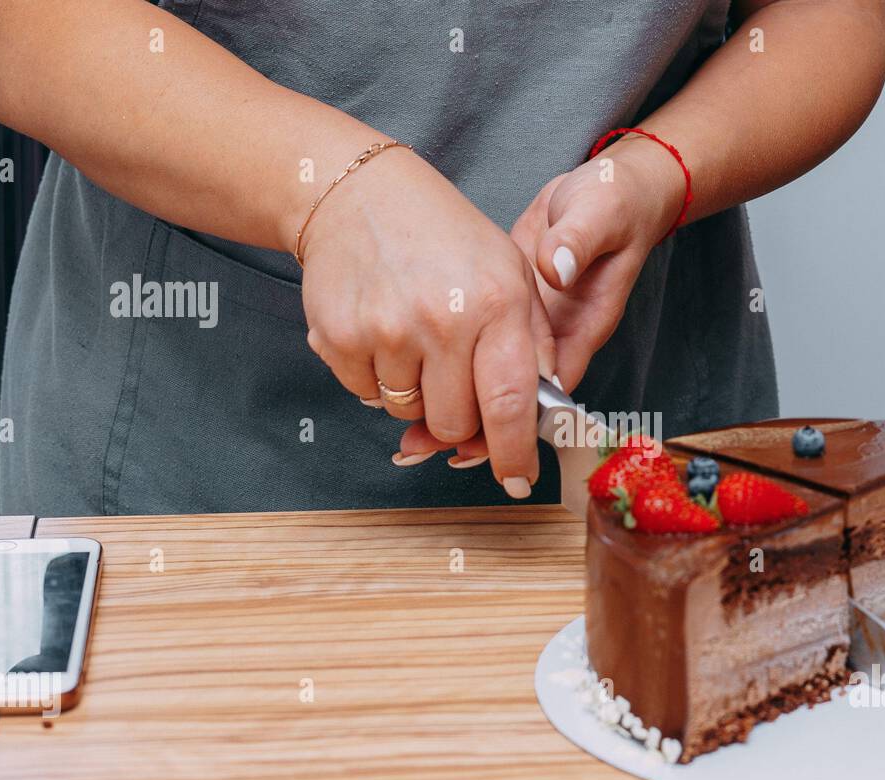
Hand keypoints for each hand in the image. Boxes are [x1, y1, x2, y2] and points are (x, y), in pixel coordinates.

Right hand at [298, 145, 555, 496]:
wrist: (357, 195)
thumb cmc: (444, 237)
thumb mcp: (511, 272)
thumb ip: (533, 342)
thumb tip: (544, 409)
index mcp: (497, 304)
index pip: (511, 403)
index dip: (514, 453)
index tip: (518, 480)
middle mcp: (444, 321)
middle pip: (456, 424)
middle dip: (459, 418)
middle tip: (452, 377)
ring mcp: (388, 331)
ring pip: (409, 415)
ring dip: (415, 394)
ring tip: (415, 338)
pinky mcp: (341, 338)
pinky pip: (367, 396)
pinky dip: (376, 377)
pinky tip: (381, 330)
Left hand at [394, 137, 685, 466]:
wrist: (605, 190)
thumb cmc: (609, 203)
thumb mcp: (598, 214)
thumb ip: (577, 242)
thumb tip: (556, 269)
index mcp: (579, 326)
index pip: (543, 391)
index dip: (510, 428)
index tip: (470, 450)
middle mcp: (550, 339)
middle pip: (507, 403)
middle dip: (465, 431)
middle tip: (417, 447)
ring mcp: (523, 330)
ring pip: (484, 387)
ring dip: (447, 410)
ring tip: (407, 435)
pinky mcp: (502, 315)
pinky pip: (472, 358)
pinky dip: (440, 374)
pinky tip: (406, 383)